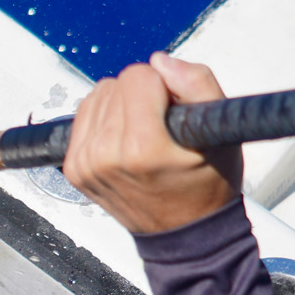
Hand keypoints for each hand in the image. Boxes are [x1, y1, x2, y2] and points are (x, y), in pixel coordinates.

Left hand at [62, 52, 241, 234]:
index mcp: (141, 148)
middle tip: (162, 126)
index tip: (174, 111)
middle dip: (142, 95)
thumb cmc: (206, 185)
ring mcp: (85, 164)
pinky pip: (83, 115)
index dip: (164, 86)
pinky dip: (105, 120)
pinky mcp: (74, 168)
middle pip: (116, 83)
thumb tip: (160, 61)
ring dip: (122, 105)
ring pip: (98, 95)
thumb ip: (197, 83)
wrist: (185, 233)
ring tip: (145, 134)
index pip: (139, 75)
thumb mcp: (220, 132)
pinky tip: (125, 140)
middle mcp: (105, 156)